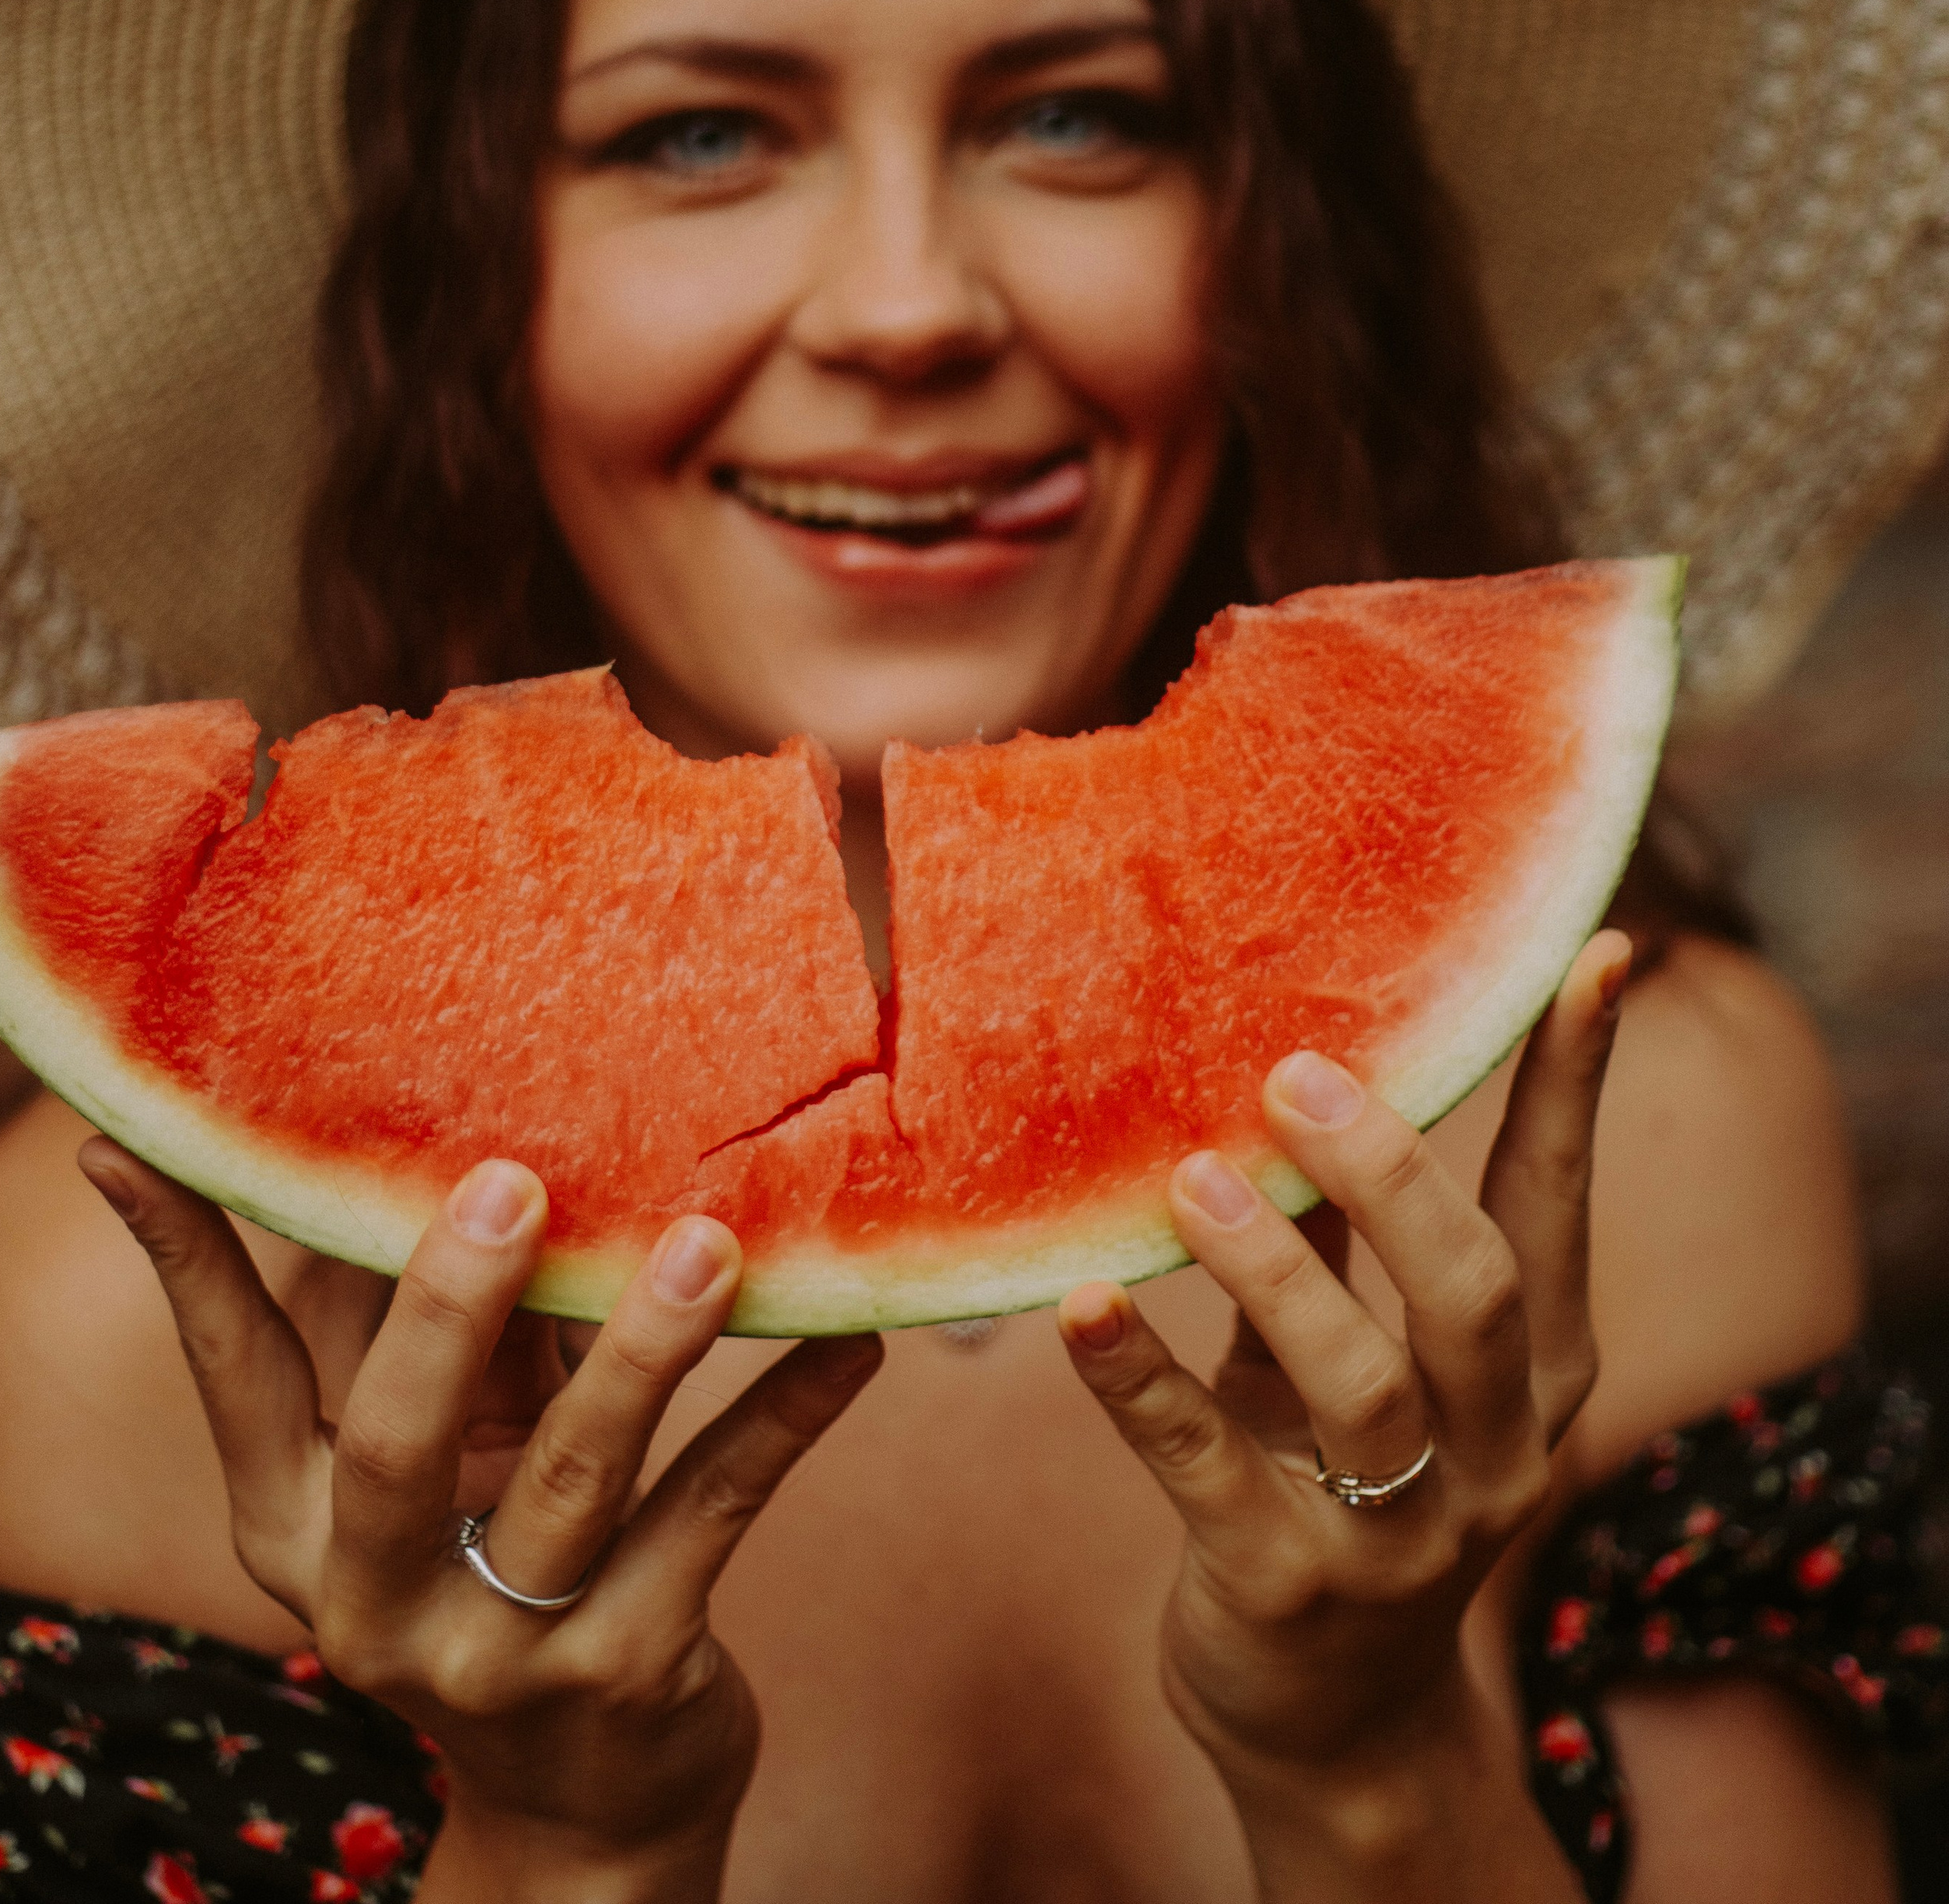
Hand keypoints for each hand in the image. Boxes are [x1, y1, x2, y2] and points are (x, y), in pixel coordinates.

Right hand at [78, 1144, 880, 1898]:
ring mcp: (506, 1650)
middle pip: (398, 1443)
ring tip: (709, 1243)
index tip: (136, 1145)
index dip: (186, 1262)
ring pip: (578, 1481)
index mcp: (300, 1528)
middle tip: (510, 1181)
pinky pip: (715, 1515)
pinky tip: (851, 1339)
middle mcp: (379, 1596)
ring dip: (647, 1350)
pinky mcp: (631, 1672)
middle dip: (450, 1309)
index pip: (233, 1375)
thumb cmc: (501, 1568)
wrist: (585, 1816)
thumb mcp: (447, 1472)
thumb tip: (482, 1141)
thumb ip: (456, 1339)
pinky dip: (785, 1416)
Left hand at [1059, 931, 1628, 1879]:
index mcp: (1535, 1374)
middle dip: (1390, 1177)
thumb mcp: (1380, 1355)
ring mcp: (1398, 1535)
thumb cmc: (1346, 1481)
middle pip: (1473, 1293)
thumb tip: (1318, 1055)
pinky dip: (1142, 1383)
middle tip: (1295, 1076)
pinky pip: (1206, 1468)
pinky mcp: (1283, 1588)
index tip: (1596, 954)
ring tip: (1192, 1182)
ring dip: (1272, 1271)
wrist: (1333, 1723)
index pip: (1559, 1203)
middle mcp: (1492, 1453)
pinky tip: (1081, 1310)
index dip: (1576, 1083)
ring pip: (1358, 1383)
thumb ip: (1364, 1237)